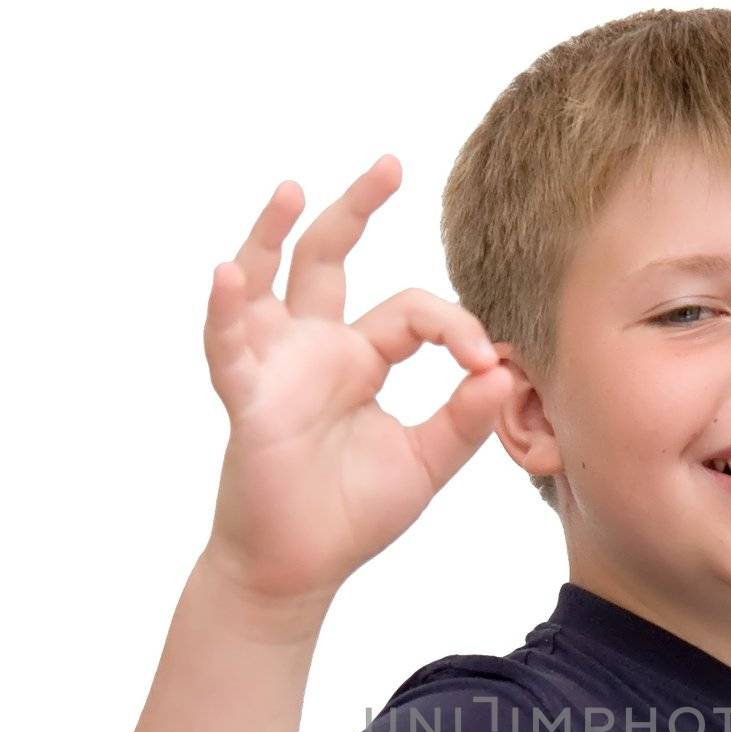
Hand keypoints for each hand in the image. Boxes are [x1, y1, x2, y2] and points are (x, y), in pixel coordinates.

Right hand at [200, 156, 512, 604]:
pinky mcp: (247, 398)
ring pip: (268, 282)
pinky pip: (228, 346)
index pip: (411, 314)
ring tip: (291, 188)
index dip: (451, 326)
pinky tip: (228, 273)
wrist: (301, 568)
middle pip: (329, 260)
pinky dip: (225, 310)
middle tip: (391, 164)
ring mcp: (276, 368)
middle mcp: (315, 351)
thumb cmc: (351, 514)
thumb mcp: (425, 464)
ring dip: (272, 233)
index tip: (482, 361)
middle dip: (357, 210)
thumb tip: (505, 371)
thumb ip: (464, 420)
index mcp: (361, 362)